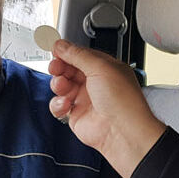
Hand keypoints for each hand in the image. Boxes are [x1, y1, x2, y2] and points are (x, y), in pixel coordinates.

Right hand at [49, 40, 165, 177]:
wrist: (122, 132)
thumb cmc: (122, 102)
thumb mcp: (100, 68)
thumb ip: (78, 54)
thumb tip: (61, 45)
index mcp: (105, 68)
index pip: (81, 55)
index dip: (67, 52)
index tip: (55, 49)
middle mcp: (96, 83)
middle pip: (69, 69)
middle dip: (60, 67)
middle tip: (56, 67)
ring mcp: (86, 99)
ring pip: (62, 86)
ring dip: (58, 84)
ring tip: (62, 86)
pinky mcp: (77, 115)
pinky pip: (59, 105)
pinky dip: (58, 104)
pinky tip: (65, 104)